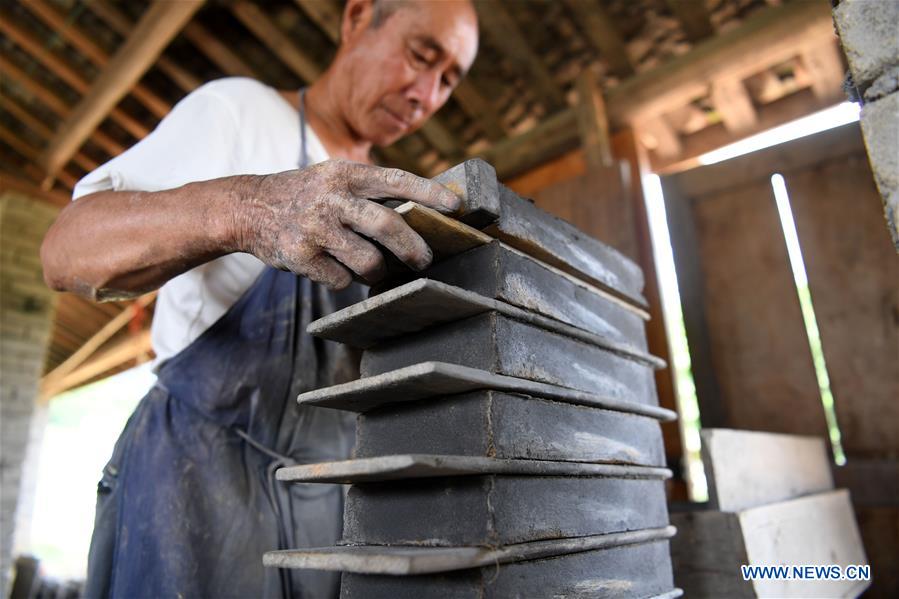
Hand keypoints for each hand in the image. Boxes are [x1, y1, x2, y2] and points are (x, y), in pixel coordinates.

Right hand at [234, 160, 460, 288]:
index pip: (396, 180)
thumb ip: (371, 191)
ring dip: (376, 271)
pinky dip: (343, 279)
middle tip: (425, 260)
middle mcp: (331, 198)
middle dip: (413, 248)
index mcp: (345, 173)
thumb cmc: (306, 195)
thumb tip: (422, 215)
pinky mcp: (300, 256)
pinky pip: (341, 280)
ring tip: (370, 267)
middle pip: (387, 226)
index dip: (429, 193)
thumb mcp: (335, 178)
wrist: (249, 208)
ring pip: (368, 262)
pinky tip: (331, 266)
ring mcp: (315, 228)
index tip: (455, 207)